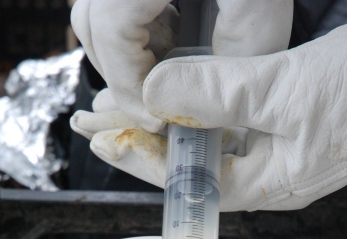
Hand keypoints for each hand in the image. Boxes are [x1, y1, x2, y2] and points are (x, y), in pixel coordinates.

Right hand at [71, 0, 292, 132]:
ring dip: (126, 54)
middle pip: (90, 23)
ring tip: (168, 73)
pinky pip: (114, 3)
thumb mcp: (256, 18)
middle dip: (123, 74)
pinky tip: (171, 41)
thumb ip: (215, 74)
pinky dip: (134, 31)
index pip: (109, 33)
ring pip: (95, 13)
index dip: (129, 86)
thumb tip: (166, 110)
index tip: (157, 118)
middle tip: (159, 106)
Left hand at [73, 11, 346, 210]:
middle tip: (102, 119)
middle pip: (193, 168)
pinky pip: (238, 128)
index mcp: (266, 185)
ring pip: (213, 147)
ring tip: (133, 105)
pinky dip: (207, 111)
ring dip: (174, 125)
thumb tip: (156, 94)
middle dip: (147, 142)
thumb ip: (218, 94)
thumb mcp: (286, 91)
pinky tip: (191, 95)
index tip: (103, 133)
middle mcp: (272, 178)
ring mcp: (287, 155)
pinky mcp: (299, 129)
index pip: (184, 181)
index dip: (139, 156)